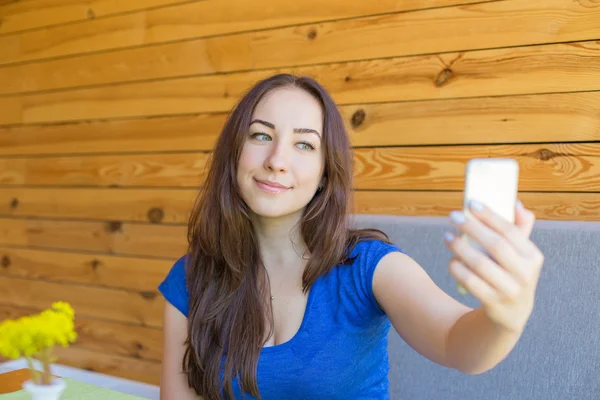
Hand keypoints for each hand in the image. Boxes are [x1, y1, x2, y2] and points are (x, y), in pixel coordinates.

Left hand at [443, 200, 544, 332]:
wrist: (512, 313)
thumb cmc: (512, 273)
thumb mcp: (522, 254)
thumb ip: (520, 229)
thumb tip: (515, 204)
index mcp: (533, 256)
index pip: (511, 231)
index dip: (490, 216)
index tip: (471, 203)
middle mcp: (525, 274)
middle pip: (495, 245)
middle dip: (472, 228)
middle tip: (453, 216)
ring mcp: (509, 290)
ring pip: (480, 264)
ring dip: (460, 247)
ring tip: (447, 236)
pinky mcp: (493, 303)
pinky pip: (470, 282)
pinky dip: (458, 269)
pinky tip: (451, 259)